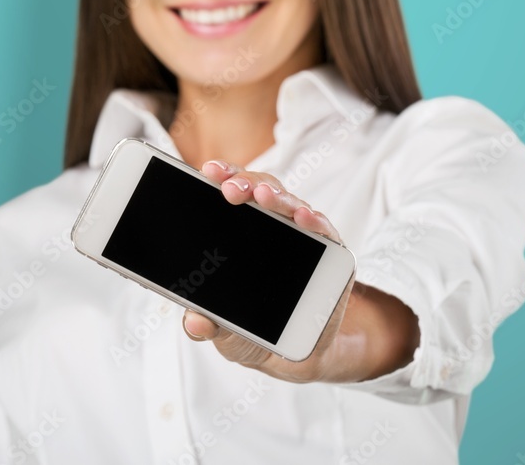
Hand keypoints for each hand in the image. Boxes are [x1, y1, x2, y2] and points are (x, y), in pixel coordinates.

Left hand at [180, 159, 353, 383]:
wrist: (295, 352)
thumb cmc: (253, 329)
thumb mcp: (225, 330)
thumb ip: (208, 325)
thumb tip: (193, 323)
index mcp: (242, 230)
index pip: (234, 191)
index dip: (224, 176)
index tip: (208, 171)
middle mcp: (273, 224)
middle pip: (261, 189)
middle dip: (246, 183)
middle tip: (230, 188)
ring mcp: (303, 235)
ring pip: (290, 204)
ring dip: (278, 199)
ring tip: (264, 196)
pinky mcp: (331, 252)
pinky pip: (324, 230)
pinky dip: (316, 221)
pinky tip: (306, 218)